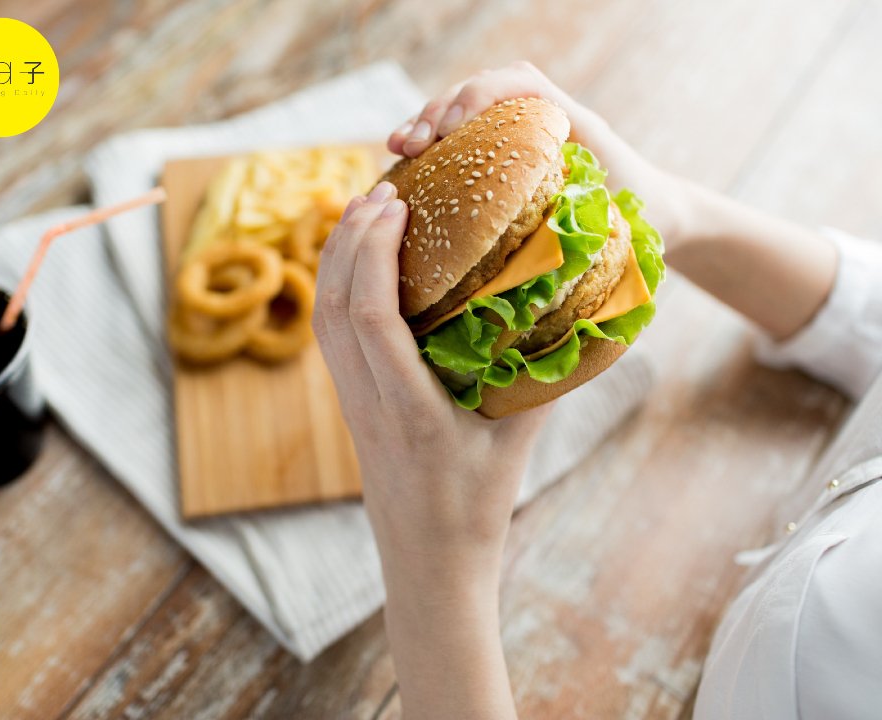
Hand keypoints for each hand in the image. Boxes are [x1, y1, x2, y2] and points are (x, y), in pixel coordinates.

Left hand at [313, 180, 549, 718]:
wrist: (429, 559)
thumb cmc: (478, 504)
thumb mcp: (520, 436)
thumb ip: (542, 373)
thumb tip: (576, 306)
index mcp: (413, 413)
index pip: (374, 322)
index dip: (375, 255)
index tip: (396, 205)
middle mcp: (369, 404)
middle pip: (336, 309)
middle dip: (349, 240)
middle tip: (381, 190)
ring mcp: (350, 405)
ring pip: (324, 320)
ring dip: (335, 259)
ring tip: (363, 210)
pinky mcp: (347, 405)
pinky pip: (330, 336)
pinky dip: (336, 287)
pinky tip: (358, 263)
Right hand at [388, 60, 687, 245]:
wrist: (659, 212)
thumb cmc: (644, 213)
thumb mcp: (624, 209)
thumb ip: (590, 212)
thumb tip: (536, 239)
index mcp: (569, 118)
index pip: (519, 82)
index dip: (480, 96)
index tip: (453, 129)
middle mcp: (539, 117)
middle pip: (479, 91)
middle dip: (438, 111)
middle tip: (412, 144)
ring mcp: (517, 134)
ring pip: (462, 112)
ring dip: (425, 125)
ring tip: (398, 149)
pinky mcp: (501, 155)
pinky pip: (460, 142)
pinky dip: (431, 151)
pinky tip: (404, 168)